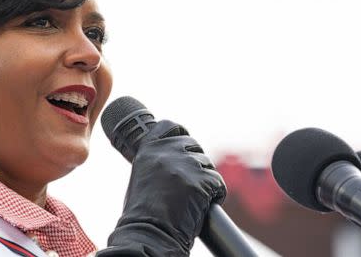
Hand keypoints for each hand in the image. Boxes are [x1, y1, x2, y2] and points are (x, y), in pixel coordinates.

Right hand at [96, 120, 226, 256]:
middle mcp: (166, 151)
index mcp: (148, 149)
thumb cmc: (142, 213)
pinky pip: (218, 183)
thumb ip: (156, 162)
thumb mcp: (142, 176)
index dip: (180, 132)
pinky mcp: (202, 180)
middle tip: (192, 182)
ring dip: (206, 179)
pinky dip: (216, 194)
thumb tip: (173, 159)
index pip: (169, 126)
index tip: (185, 141)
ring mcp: (185, 164)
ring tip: (194, 199)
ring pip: (207, 164)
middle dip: (196, 161)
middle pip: (193, 145)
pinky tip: (205, 205)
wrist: (148, 233)